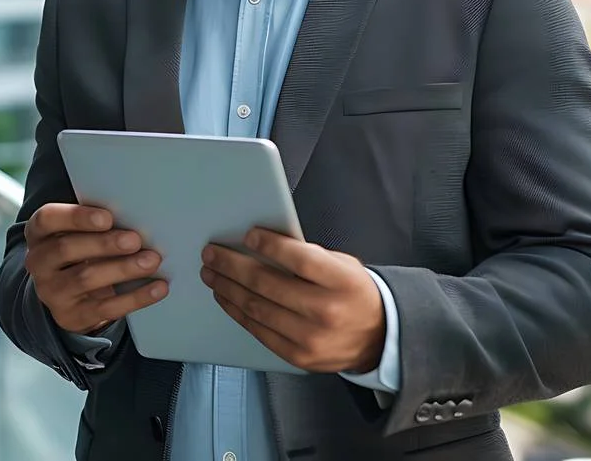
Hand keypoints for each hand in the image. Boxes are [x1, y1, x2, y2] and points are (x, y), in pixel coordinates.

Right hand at [24, 203, 168, 333]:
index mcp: (39, 233)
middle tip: (135, 240)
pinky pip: (105, 307)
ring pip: (86, 278)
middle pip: (66, 249)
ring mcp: (52, 292)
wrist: (70, 297)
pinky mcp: (72, 316)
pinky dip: (135, 297)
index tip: (107, 217)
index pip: (47, 219)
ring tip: (151, 261)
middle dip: (104, 244)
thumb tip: (135, 218)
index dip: (76, 217)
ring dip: (122, 268)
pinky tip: (157, 287)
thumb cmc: (81, 253)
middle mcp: (39, 262)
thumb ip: (96, 224)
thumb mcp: (78, 234)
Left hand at [200, 228, 385, 373]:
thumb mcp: (342, 266)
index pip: (300, 260)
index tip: (247, 234)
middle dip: (233, 266)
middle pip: (268, 284)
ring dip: (228, 288)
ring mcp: (311, 338)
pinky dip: (237, 312)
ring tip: (211, 273)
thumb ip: (308, 256)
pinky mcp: (298, 357)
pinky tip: (226, 297)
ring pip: (257, 308)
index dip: (270, 246)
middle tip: (212, 254)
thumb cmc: (354, 293)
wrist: (379, 338)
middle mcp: (327, 311)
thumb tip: (261, 244)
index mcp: (342, 282)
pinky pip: (259, 331)